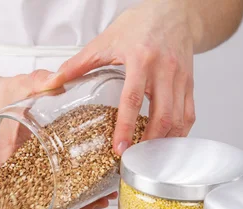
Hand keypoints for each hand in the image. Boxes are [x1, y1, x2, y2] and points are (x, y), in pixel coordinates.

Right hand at [0, 69, 113, 208]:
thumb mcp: (18, 87)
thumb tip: (54, 81)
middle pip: (42, 197)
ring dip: (75, 199)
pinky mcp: (36, 162)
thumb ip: (36, 83)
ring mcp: (27, 166)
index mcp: (5, 153)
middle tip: (98, 202)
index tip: (65, 204)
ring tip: (103, 198)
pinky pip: (53, 179)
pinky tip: (94, 185)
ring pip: (50, 192)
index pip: (19, 184)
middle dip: (70, 203)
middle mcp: (15, 166)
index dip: (43, 199)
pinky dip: (72, 186)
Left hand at [43, 0, 196, 154]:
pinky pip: (189, 113)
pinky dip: (179, 133)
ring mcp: (180, 78)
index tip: (119, 148)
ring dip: (164, 142)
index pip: (133, 99)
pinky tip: (166, 144)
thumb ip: (78, 64)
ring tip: (147, 158)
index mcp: (141, 59)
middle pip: (162, 115)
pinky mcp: (190, 83)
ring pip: (179, 118)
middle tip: (133, 160)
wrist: (174, 11)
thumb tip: (52, 82)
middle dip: (148, 142)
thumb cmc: (140, 24)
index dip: (127, 126)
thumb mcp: (105, 41)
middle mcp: (165, 69)